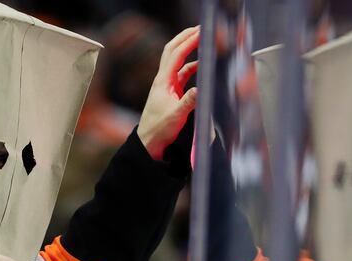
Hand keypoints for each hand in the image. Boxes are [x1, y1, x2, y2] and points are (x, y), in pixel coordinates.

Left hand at [138, 26, 199, 160]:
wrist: (149, 142)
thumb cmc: (159, 130)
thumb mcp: (176, 116)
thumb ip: (188, 102)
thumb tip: (200, 89)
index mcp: (163, 81)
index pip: (176, 54)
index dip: (189, 41)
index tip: (202, 32)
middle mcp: (163, 79)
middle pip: (173, 50)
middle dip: (186, 37)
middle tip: (201, 28)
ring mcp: (166, 85)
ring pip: (177, 60)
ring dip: (188, 49)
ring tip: (202, 41)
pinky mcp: (171, 92)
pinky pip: (182, 74)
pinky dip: (191, 66)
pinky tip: (201, 66)